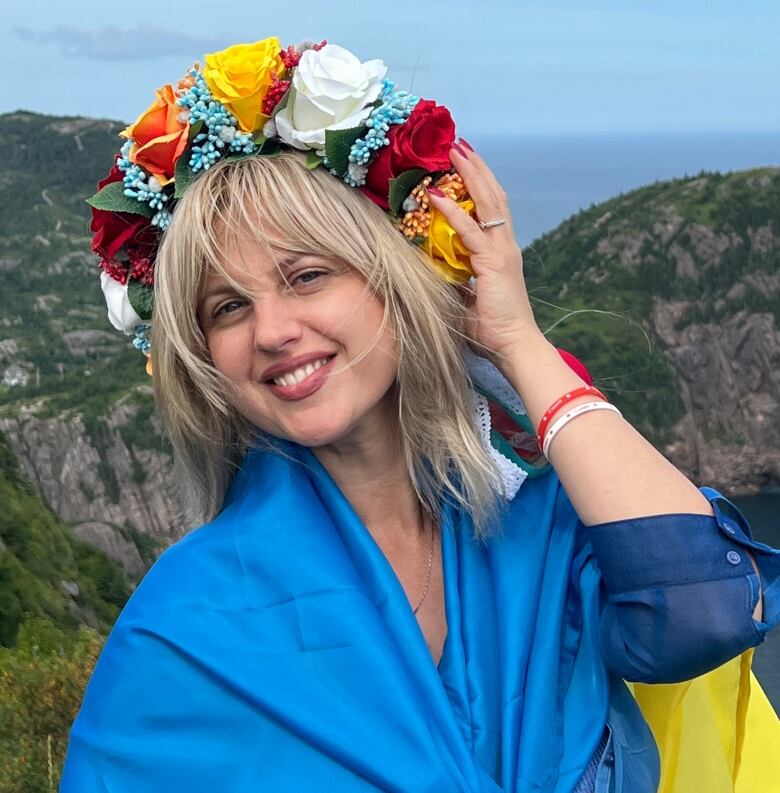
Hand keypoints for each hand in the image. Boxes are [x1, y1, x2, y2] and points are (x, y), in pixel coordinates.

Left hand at [427, 141, 541, 364]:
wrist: (514, 347)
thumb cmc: (492, 329)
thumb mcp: (465, 300)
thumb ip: (453, 282)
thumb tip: (431, 273)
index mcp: (499, 253)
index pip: (490, 210)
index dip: (478, 185)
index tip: (462, 164)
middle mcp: (504, 246)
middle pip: (492, 196)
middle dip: (475, 168)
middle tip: (458, 144)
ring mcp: (501, 252)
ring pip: (486, 204)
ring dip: (469, 176)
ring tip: (454, 151)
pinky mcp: (494, 264)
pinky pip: (470, 232)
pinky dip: (454, 213)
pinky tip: (437, 196)